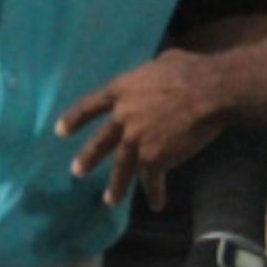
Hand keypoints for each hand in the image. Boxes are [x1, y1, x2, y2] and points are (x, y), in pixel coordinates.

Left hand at [57, 48, 223, 210]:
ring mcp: (135, 140)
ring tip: (109, 200)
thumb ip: (149, 76)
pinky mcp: (154, 158)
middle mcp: (122, 117)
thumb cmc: (188, 71)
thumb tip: (153, 77)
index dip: (74, 118)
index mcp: (121, 90)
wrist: (206, 92)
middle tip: (76, 172)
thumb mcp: (160, 63)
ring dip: (116, 186)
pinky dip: (154, 193)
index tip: (60, 131)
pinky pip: (151, 180)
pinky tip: (156, 204)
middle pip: (100, 141)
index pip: (90, 105)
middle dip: (87, 158)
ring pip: (121, 167)